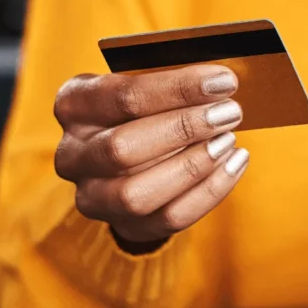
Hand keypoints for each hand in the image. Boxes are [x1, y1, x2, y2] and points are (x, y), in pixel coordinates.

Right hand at [54, 65, 249, 247]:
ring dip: (193, 166)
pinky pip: (168, 218)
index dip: (177, 89)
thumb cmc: (148, 107)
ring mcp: (92, 196)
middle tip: (230, 112)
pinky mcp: (124, 225)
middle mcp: (72, 154)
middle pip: (122, 148)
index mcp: (75, 104)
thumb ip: (177, 83)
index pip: (123, 96)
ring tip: (228, 140)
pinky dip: (210, 191)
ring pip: (136, 194)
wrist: (135, 153)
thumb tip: (222, 84)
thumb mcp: (151, 84)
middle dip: (183, 129)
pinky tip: (234, 163)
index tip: (224, 82)